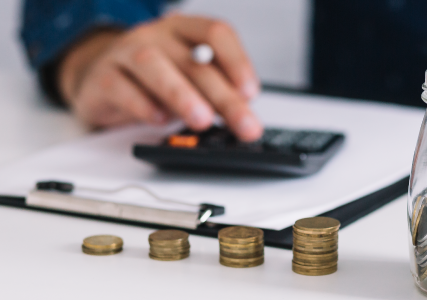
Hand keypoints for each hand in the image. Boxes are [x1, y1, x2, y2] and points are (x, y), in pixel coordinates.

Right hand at [58, 14, 262, 140]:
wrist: (101, 80)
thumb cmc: (154, 80)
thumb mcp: (189, 80)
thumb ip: (215, 91)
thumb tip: (244, 116)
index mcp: (185, 30)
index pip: (216, 33)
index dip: (237, 61)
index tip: (250, 92)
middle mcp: (156, 36)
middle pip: (193, 60)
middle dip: (223, 96)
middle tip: (243, 124)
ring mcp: (125, 53)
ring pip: (153, 65)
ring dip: (182, 95)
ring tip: (203, 120)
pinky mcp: (102, 77)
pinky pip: (120, 87)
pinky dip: (142, 105)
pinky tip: (160, 119)